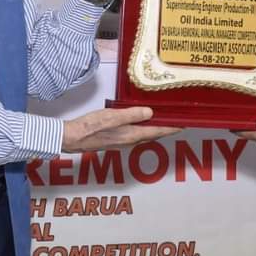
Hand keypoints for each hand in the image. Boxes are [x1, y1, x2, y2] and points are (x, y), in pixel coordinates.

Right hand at [62, 106, 180, 152]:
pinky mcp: (114, 140)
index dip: (171, 128)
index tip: (184, 125)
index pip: (157, 132)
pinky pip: (135, 135)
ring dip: (155, 130)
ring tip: (162, 122)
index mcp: (131, 135)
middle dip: (166, 129)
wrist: (72, 138)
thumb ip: (131, 115)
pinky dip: (143, 129)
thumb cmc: (89, 127)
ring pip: (144, 136)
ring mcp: (121, 142)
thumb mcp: (111, 117)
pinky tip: (140, 124)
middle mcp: (128, 141)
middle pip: (153, 135)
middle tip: (177, 122)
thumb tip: (150, 113)